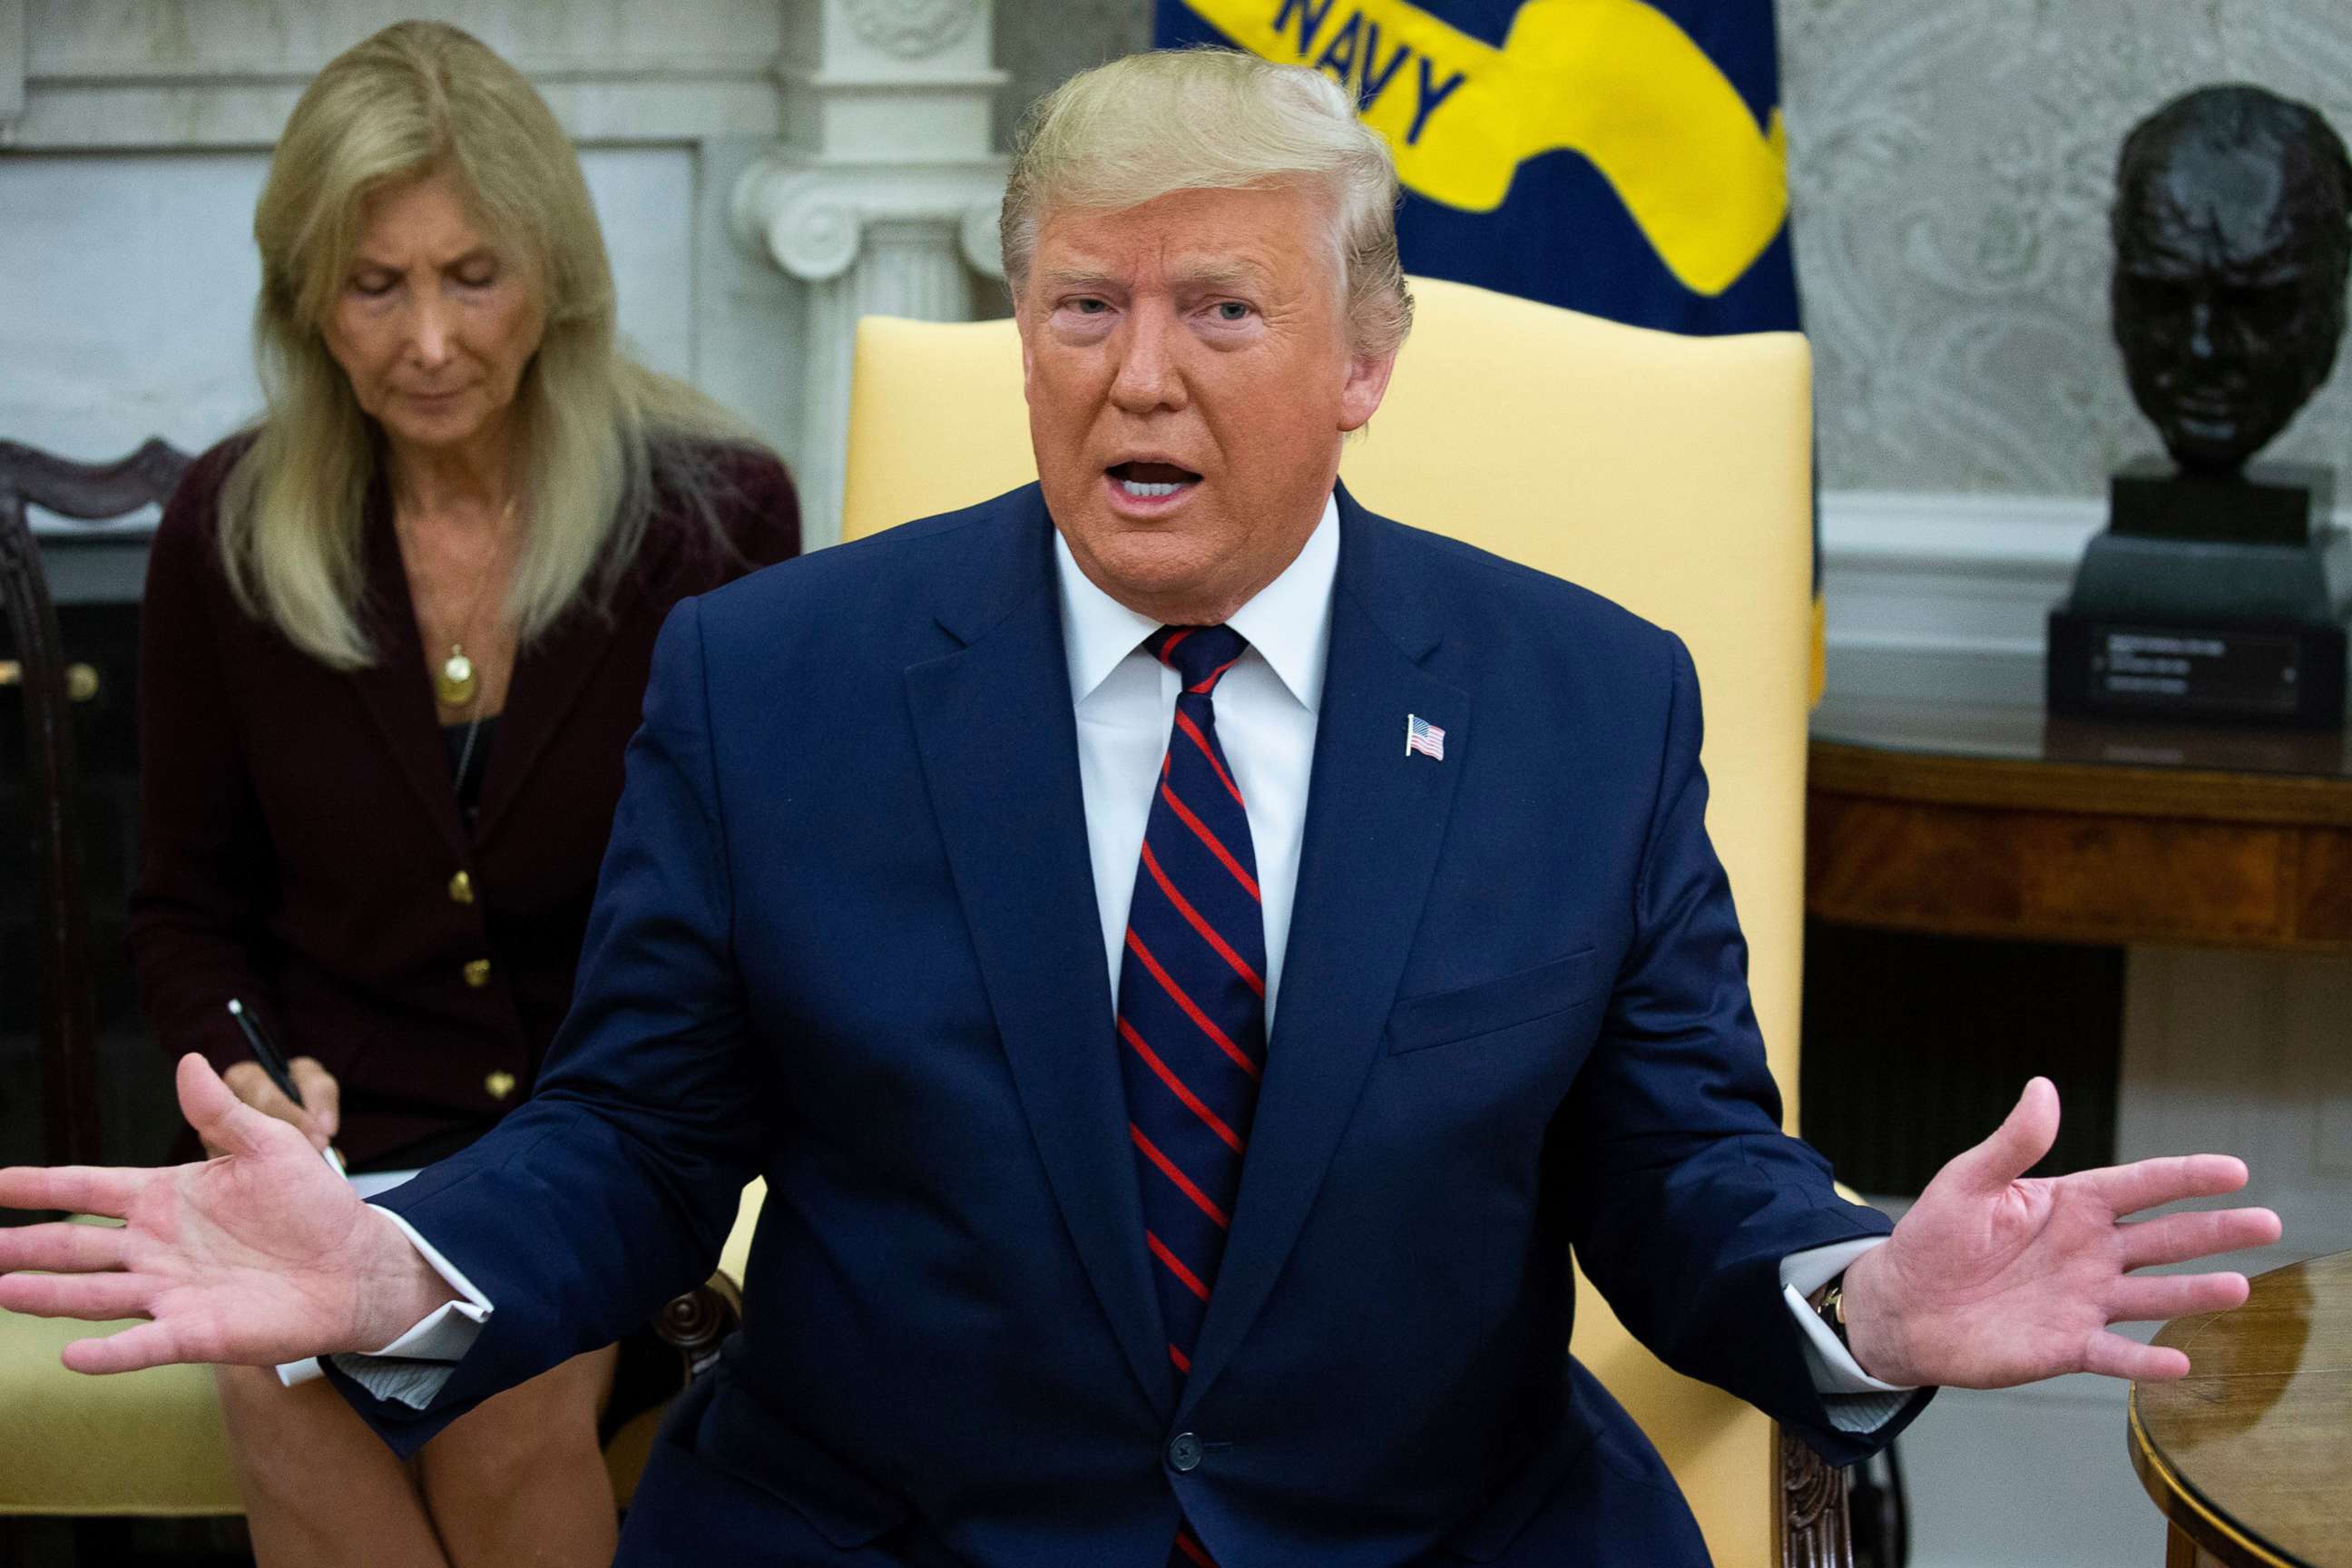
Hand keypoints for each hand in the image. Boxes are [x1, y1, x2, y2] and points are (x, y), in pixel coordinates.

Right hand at [0, 1054, 457, 1373]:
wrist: (355, 1264)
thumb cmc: (313, 1204)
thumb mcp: (270, 1145)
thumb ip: (223, 1112)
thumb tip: (191, 1060)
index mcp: (165, 1197)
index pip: (86, 1189)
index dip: (39, 1185)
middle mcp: (154, 1246)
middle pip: (71, 1246)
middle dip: (20, 1245)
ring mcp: (170, 1291)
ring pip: (91, 1294)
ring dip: (44, 1295)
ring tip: (0, 1289)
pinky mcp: (196, 1332)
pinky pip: (143, 1344)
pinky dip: (109, 1353)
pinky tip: (71, 1356)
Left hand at [1840, 1077, 2281, 1388]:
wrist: (1904, 1306)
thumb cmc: (1933, 1237)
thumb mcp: (1969, 1181)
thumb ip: (2013, 1143)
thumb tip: (2043, 1087)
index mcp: (2071, 1205)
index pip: (2140, 1186)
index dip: (2185, 1176)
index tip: (2234, 1169)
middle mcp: (2089, 1251)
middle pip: (2164, 1238)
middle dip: (2215, 1230)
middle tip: (2267, 1222)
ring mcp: (2083, 1299)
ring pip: (2153, 1296)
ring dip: (2195, 1293)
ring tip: (2241, 1288)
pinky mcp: (2067, 1345)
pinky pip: (2116, 1353)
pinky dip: (2147, 1361)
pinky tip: (2181, 1362)